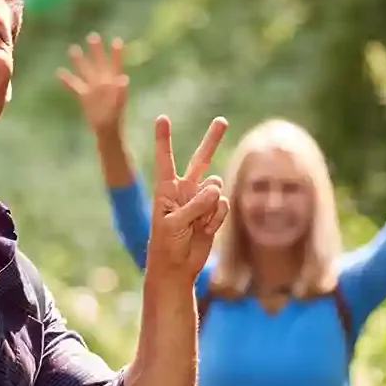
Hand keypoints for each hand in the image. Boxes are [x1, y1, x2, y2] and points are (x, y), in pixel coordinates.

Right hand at [57, 33, 129, 134]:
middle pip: (98, 63)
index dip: (116, 54)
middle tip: (92, 36)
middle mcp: (103, 82)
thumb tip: (124, 79)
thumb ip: (120, 92)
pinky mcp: (83, 96)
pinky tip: (59, 72)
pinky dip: (67, 79)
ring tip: (72, 48)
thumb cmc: (115, 119)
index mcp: (114, 83)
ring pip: (85, 71)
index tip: (116, 40)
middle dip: (95, 51)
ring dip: (79, 61)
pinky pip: (74, 85)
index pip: (116, 65)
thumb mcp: (119, 105)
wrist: (106, 130)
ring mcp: (92, 88)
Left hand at [144, 115, 229, 280]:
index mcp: (166, 189)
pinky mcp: (213, 213)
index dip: (164, 139)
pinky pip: (223, 206)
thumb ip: (194, 204)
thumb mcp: (174, 223)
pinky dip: (217, 218)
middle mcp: (184, 190)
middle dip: (212, 140)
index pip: (165, 159)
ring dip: (210, 205)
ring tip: (198, 222)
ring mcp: (200, 201)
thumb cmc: (166, 245)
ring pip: (216, 187)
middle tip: (222, 120)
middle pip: (201, 159)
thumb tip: (216, 189)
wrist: (176, 268)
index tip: (162, 118)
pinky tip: (206, 230)